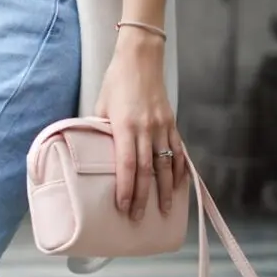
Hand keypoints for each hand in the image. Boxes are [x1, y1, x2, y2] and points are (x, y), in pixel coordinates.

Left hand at [94, 29, 185, 220]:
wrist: (141, 59)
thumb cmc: (116, 82)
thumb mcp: (101, 106)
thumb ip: (100, 130)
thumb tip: (95, 152)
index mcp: (125, 125)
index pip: (127, 164)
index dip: (126, 188)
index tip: (123, 206)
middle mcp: (146, 129)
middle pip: (147, 170)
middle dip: (144, 196)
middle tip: (139, 217)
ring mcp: (162, 126)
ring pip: (167, 164)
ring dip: (165, 189)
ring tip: (164, 209)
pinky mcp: (172, 122)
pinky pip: (178, 150)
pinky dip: (181, 169)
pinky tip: (180, 185)